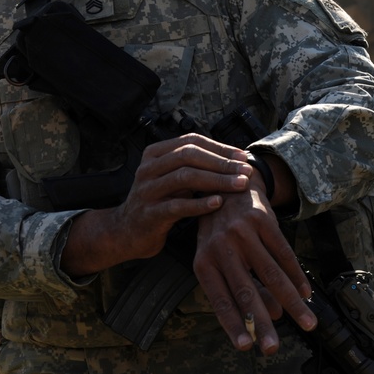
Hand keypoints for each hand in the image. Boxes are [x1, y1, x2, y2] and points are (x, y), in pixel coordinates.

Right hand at [61, 133, 250, 276]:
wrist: (126, 232)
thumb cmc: (157, 204)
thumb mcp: (171, 180)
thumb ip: (193, 168)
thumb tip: (232, 159)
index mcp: (154, 154)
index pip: (190, 141)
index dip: (219, 147)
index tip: (242, 157)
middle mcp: (148, 168)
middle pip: (189, 156)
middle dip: (221, 163)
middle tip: (246, 171)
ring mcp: (147, 190)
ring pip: (185, 177)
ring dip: (216, 180)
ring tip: (239, 186)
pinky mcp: (150, 213)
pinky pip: (177, 205)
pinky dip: (199, 203)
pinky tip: (218, 203)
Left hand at [192, 177, 316, 353]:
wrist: (225, 184)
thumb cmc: (219, 229)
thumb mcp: (217, 256)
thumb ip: (240, 285)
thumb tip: (272, 314)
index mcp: (203, 261)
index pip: (219, 299)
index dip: (233, 323)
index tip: (246, 347)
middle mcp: (220, 247)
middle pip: (245, 291)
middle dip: (261, 323)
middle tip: (273, 348)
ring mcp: (241, 233)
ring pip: (271, 274)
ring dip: (292, 303)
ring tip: (307, 324)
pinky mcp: (261, 220)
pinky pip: (284, 253)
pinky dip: (297, 276)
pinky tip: (306, 293)